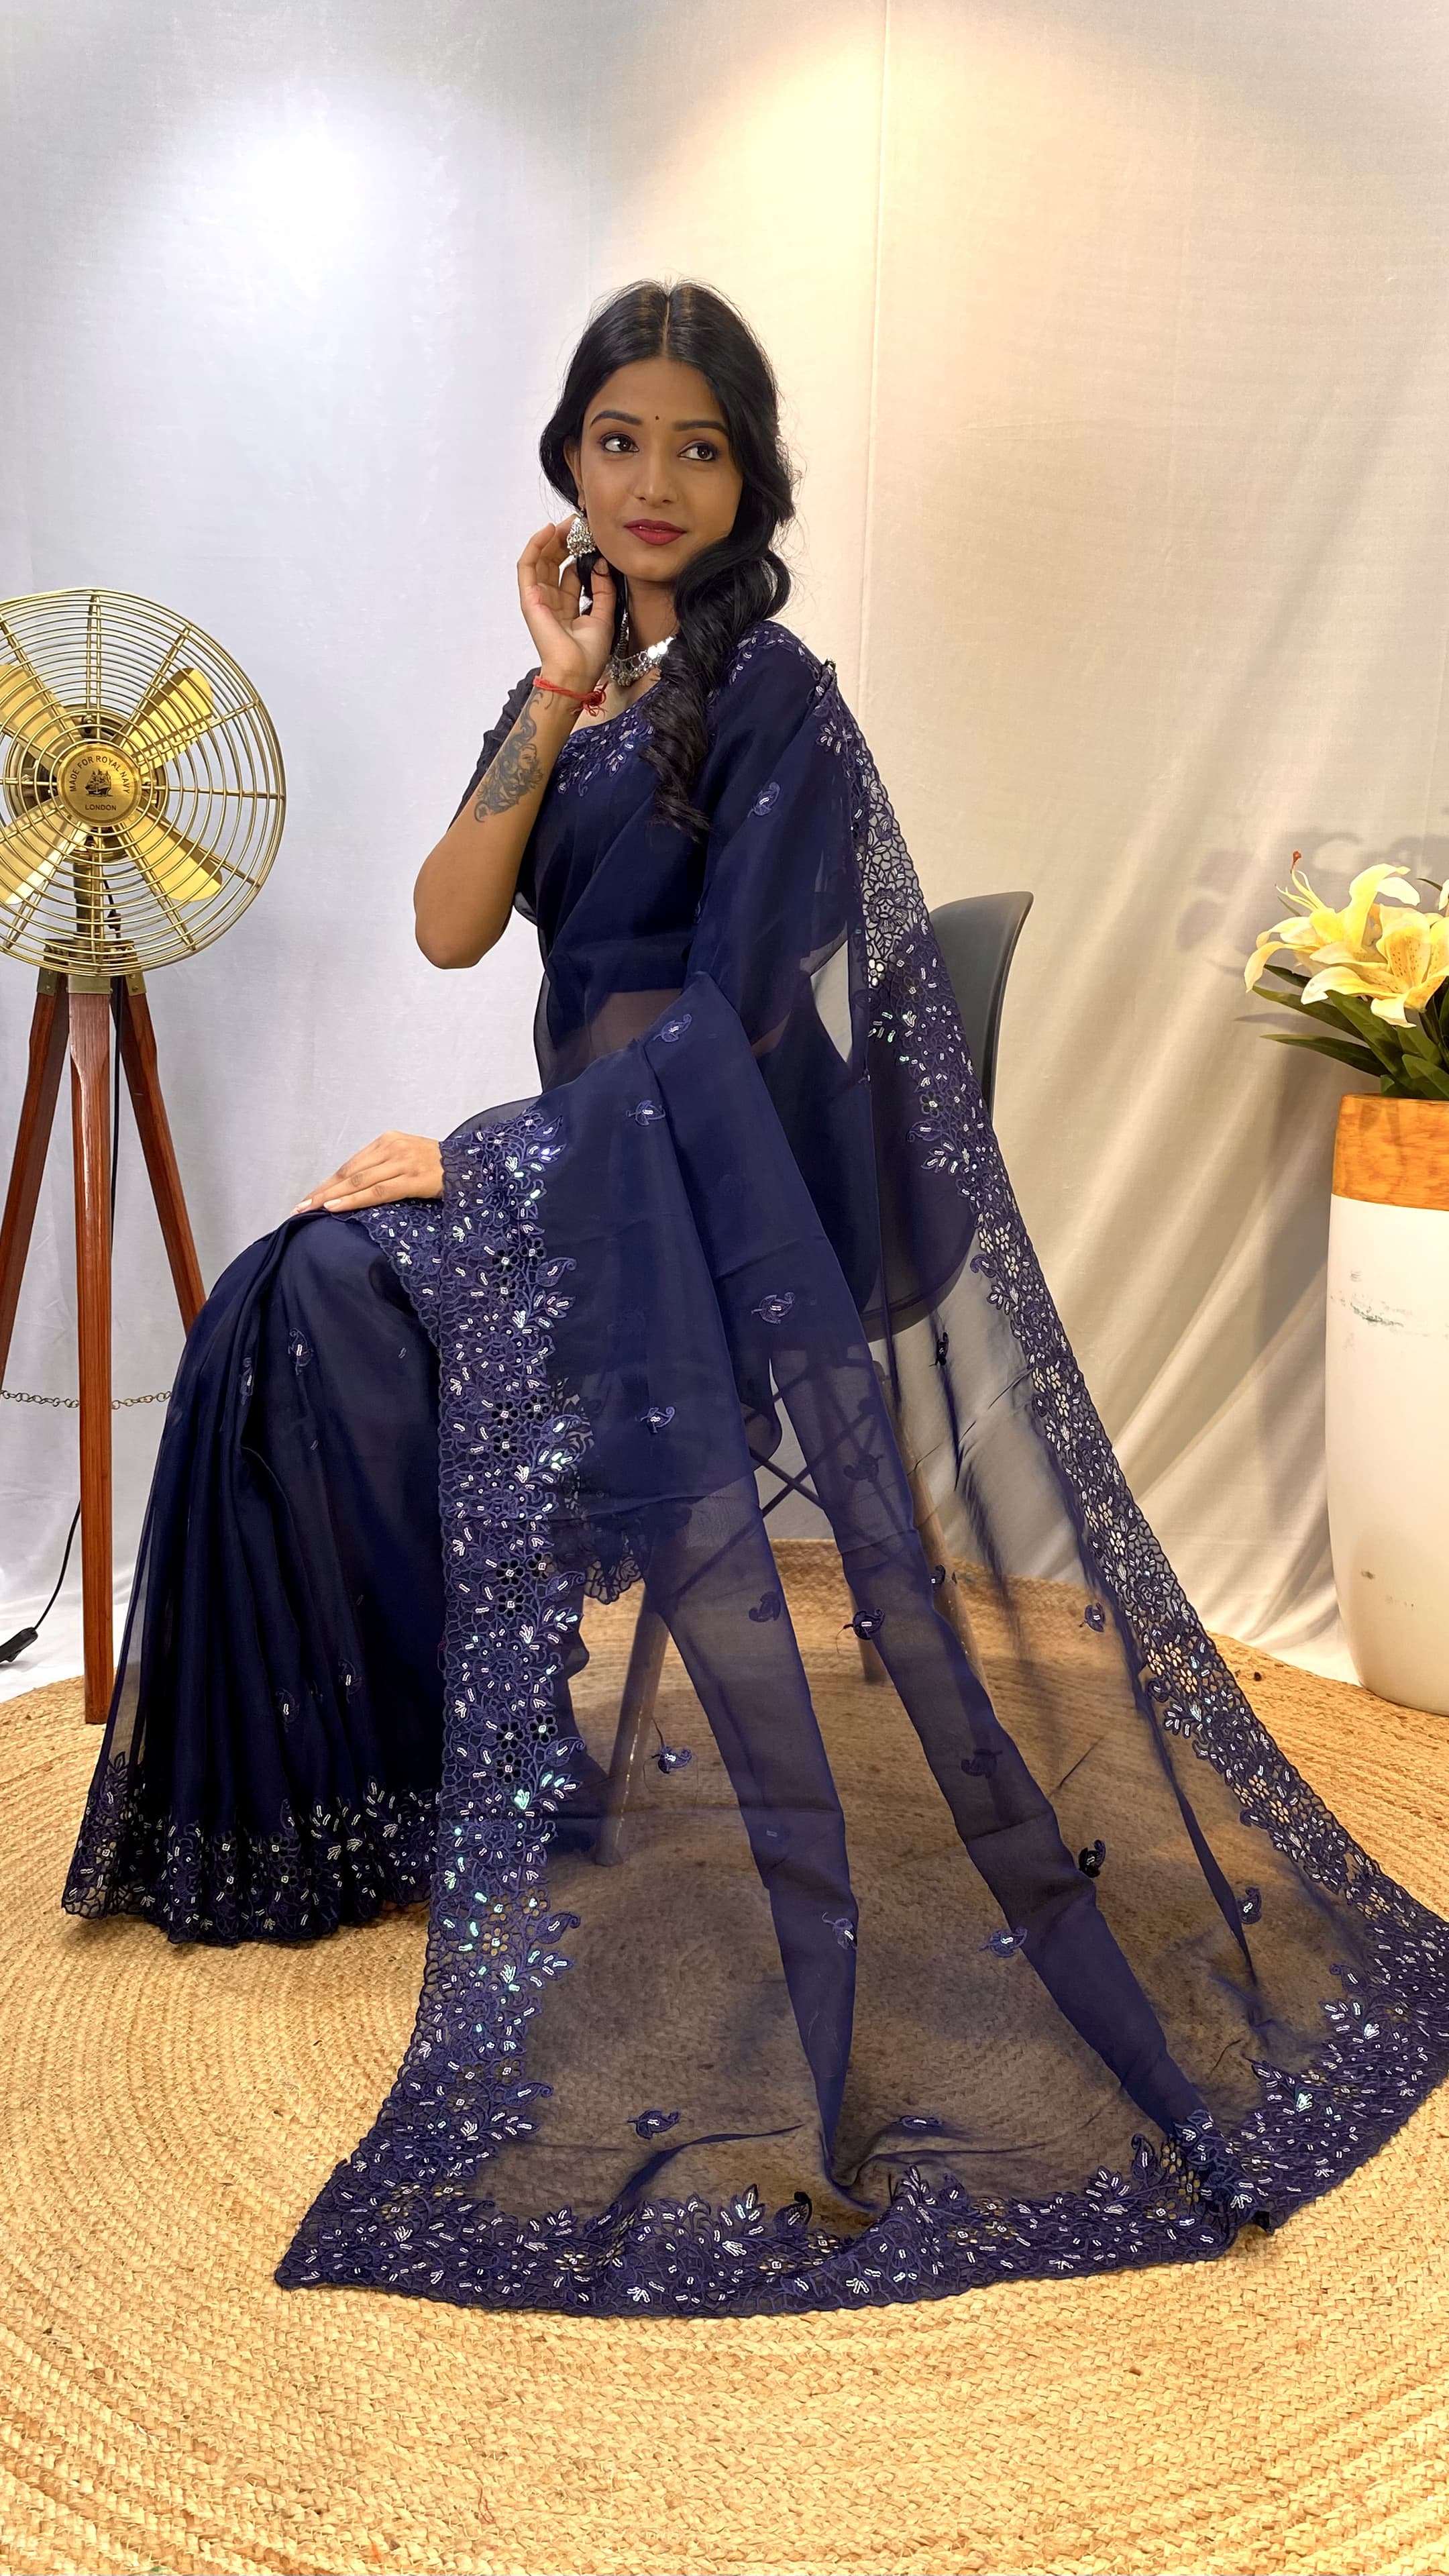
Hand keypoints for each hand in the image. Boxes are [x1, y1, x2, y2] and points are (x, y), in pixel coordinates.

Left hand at [292, 1132, 442, 1214]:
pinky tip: (336, 1206)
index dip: (327, 1182)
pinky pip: (377, 1192)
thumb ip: (383, 1168)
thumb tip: (355, 1189)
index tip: (308, 1197)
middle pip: (349, 1173)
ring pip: (359, 1182)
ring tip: (311, 1209)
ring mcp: (402, 1162)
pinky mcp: (413, 1178)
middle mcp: (392, 1148)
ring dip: (332, 1196)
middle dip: (322, 1190)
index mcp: (387, 1141)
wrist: (473, 1167)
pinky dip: (354, 1200)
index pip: (350, 1165)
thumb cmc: (439, 1167)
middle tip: (300, 1207)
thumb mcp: (407, 1159)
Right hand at [517, 515, 614, 692]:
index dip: (581, 554)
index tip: (593, 538)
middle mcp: (552, 600)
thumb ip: (603, 590)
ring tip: (567, 524)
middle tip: (580, 525)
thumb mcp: (604, 616)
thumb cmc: (589, 653)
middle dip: (566, 542)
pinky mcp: (529, 597)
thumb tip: (601, 565)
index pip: (571, 572)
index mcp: (568, 606)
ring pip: (541, 560)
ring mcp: (538, 598)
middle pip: (555, 562)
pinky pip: (527, 565)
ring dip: (552, 539)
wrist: (576, 671)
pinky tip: (549, 531)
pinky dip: (535, 546)